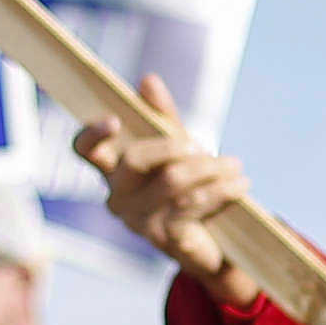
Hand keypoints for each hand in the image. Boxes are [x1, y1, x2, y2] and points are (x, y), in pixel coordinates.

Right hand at [73, 79, 259, 307]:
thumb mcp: (176, 148)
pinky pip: (195, 204)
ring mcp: (140, 221)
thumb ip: (162, 117)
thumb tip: (147, 80)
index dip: (92, 134)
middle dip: (172, 146)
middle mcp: (118, 197)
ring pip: (172, 180)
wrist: (214, 244)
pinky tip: (240, 184)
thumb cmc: (189, 188)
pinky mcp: (167, 239)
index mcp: (113, 171)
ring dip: (210, 168)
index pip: (84, 149)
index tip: (114, 120)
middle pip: (134, 160)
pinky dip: (222, 190)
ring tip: (235, 165)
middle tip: (202, 146)